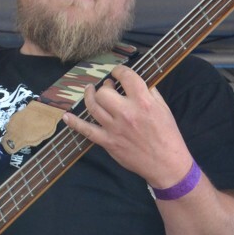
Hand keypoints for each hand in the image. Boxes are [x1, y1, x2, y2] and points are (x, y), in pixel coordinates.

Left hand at [62, 65, 190, 187]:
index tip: (117, 73)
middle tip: (108, 88)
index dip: (119, 71)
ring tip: (90, 91)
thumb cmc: (168, 135)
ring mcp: (115, 128)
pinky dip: (74, 123)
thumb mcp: (163, 108)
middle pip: (104, 92)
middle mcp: (126, 113)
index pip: (126, 77)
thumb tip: (137, 82)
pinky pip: (86, 130)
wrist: (166, 163)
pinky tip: (66, 117)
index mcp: (143, 102)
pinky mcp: (108, 142)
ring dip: (89, 96)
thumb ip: (150, 93)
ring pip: (93, 106)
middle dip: (105, 87)